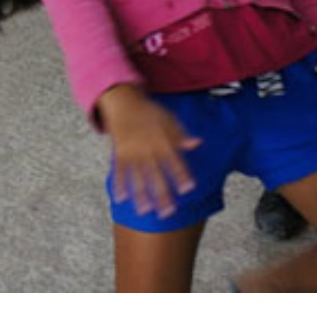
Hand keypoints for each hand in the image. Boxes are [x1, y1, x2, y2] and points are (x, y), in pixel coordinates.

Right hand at [100, 89, 202, 219]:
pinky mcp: (119, 154)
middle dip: (162, 195)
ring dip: (141, 196)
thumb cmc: (150, 113)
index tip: (188, 190)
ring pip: (137, 178)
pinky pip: (119, 172)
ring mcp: (132, 153)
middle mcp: (147, 149)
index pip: (175, 162)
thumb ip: (181, 135)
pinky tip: (121, 199)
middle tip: (168, 213)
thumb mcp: (169, 120)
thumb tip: (197, 144)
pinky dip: (119, 185)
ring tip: (145, 212)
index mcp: (162, 141)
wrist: (123, 102)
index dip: (182, 175)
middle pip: (156, 176)